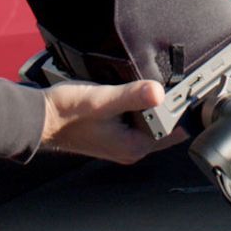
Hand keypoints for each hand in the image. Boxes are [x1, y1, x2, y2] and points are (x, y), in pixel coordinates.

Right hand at [40, 80, 184, 163]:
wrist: (39, 118)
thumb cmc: (66, 113)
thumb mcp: (102, 100)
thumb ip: (131, 96)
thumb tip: (159, 92)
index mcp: (133, 146)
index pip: (173, 131)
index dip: (182, 110)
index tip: (191, 90)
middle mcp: (130, 149)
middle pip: (164, 127)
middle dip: (171, 107)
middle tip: (181, 81)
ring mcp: (121, 142)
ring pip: (150, 122)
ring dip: (155, 106)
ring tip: (162, 83)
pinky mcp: (113, 134)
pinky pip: (136, 120)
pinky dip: (140, 107)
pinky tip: (137, 91)